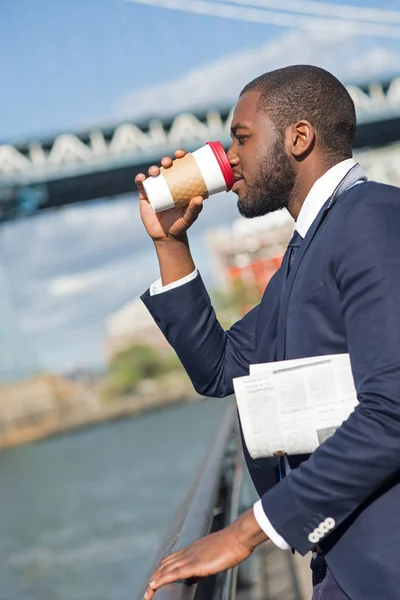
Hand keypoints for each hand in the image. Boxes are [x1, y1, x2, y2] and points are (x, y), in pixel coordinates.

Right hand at [136, 149, 204, 241]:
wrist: (166, 236)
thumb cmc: (180, 224)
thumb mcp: (189, 217)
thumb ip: (195, 209)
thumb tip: (200, 198)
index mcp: (180, 183)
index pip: (181, 166)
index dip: (182, 157)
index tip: (182, 154)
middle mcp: (167, 183)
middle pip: (166, 167)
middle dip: (167, 160)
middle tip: (168, 162)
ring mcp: (155, 188)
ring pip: (153, 173)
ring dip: (153, 168)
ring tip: (155, 172)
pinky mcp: (145, 196)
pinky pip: (141, 185)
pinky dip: (140, 179)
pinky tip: (141, 178)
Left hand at [143, 509, 267, 598]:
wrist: (237, 537)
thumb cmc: (231, 546)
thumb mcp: (213, 555)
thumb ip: (202, 565)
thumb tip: (194, 577)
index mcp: (192, 549)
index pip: (170, 560)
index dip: (161, 570)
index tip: (154, 580)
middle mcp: (187, 552)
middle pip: (164, 564)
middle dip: (154, 578)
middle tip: (147, 591)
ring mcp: (190, 557)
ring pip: (165, 569)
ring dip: (154, 581)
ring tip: (147, 592)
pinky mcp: (194, 564)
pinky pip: (174, 573)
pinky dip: (161, 579)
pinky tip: (153, 585)